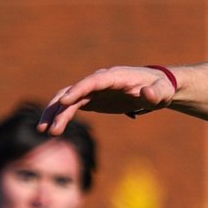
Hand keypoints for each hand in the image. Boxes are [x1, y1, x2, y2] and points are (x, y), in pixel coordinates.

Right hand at [43, 64, 180, 130]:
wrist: (155, 88)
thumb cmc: (160, 88)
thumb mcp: (162, 91)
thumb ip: (155, 93)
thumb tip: (148, 93)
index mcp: (115, 76)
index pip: (93, 81)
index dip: (79, 90)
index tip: (65, 101)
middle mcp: (99, 81)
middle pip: (73, 91)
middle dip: (60, 108)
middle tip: (49, 128)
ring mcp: (93, 90)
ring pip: (67, 99)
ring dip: (55, 114)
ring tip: (45, 131)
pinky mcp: (91, 99)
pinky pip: (72, 106)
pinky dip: (61, 116)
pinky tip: (53, 129)